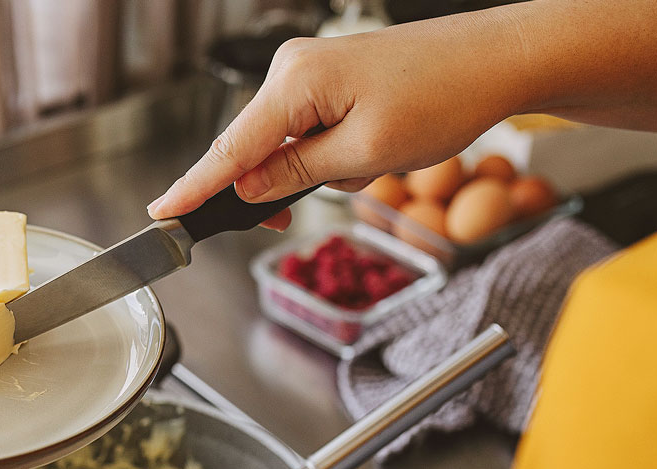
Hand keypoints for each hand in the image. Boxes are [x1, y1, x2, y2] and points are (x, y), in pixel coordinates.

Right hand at [148, 14, 528, 224]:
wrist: (494, 61)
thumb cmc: (441, 99)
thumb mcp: (365, 155)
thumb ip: (296, 174)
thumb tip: (247, 190)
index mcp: (295, 82)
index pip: (229, 149)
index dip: (195, 188)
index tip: (162, 214)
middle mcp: (293, 69)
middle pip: (251, 148)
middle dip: (272, 188)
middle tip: (285, 220)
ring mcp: (312, 72)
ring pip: (285, 145)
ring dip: (316, 172)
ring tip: (368, 167)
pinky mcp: (331, 80)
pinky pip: (310, 131)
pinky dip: (331, 156)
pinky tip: (371, 153)